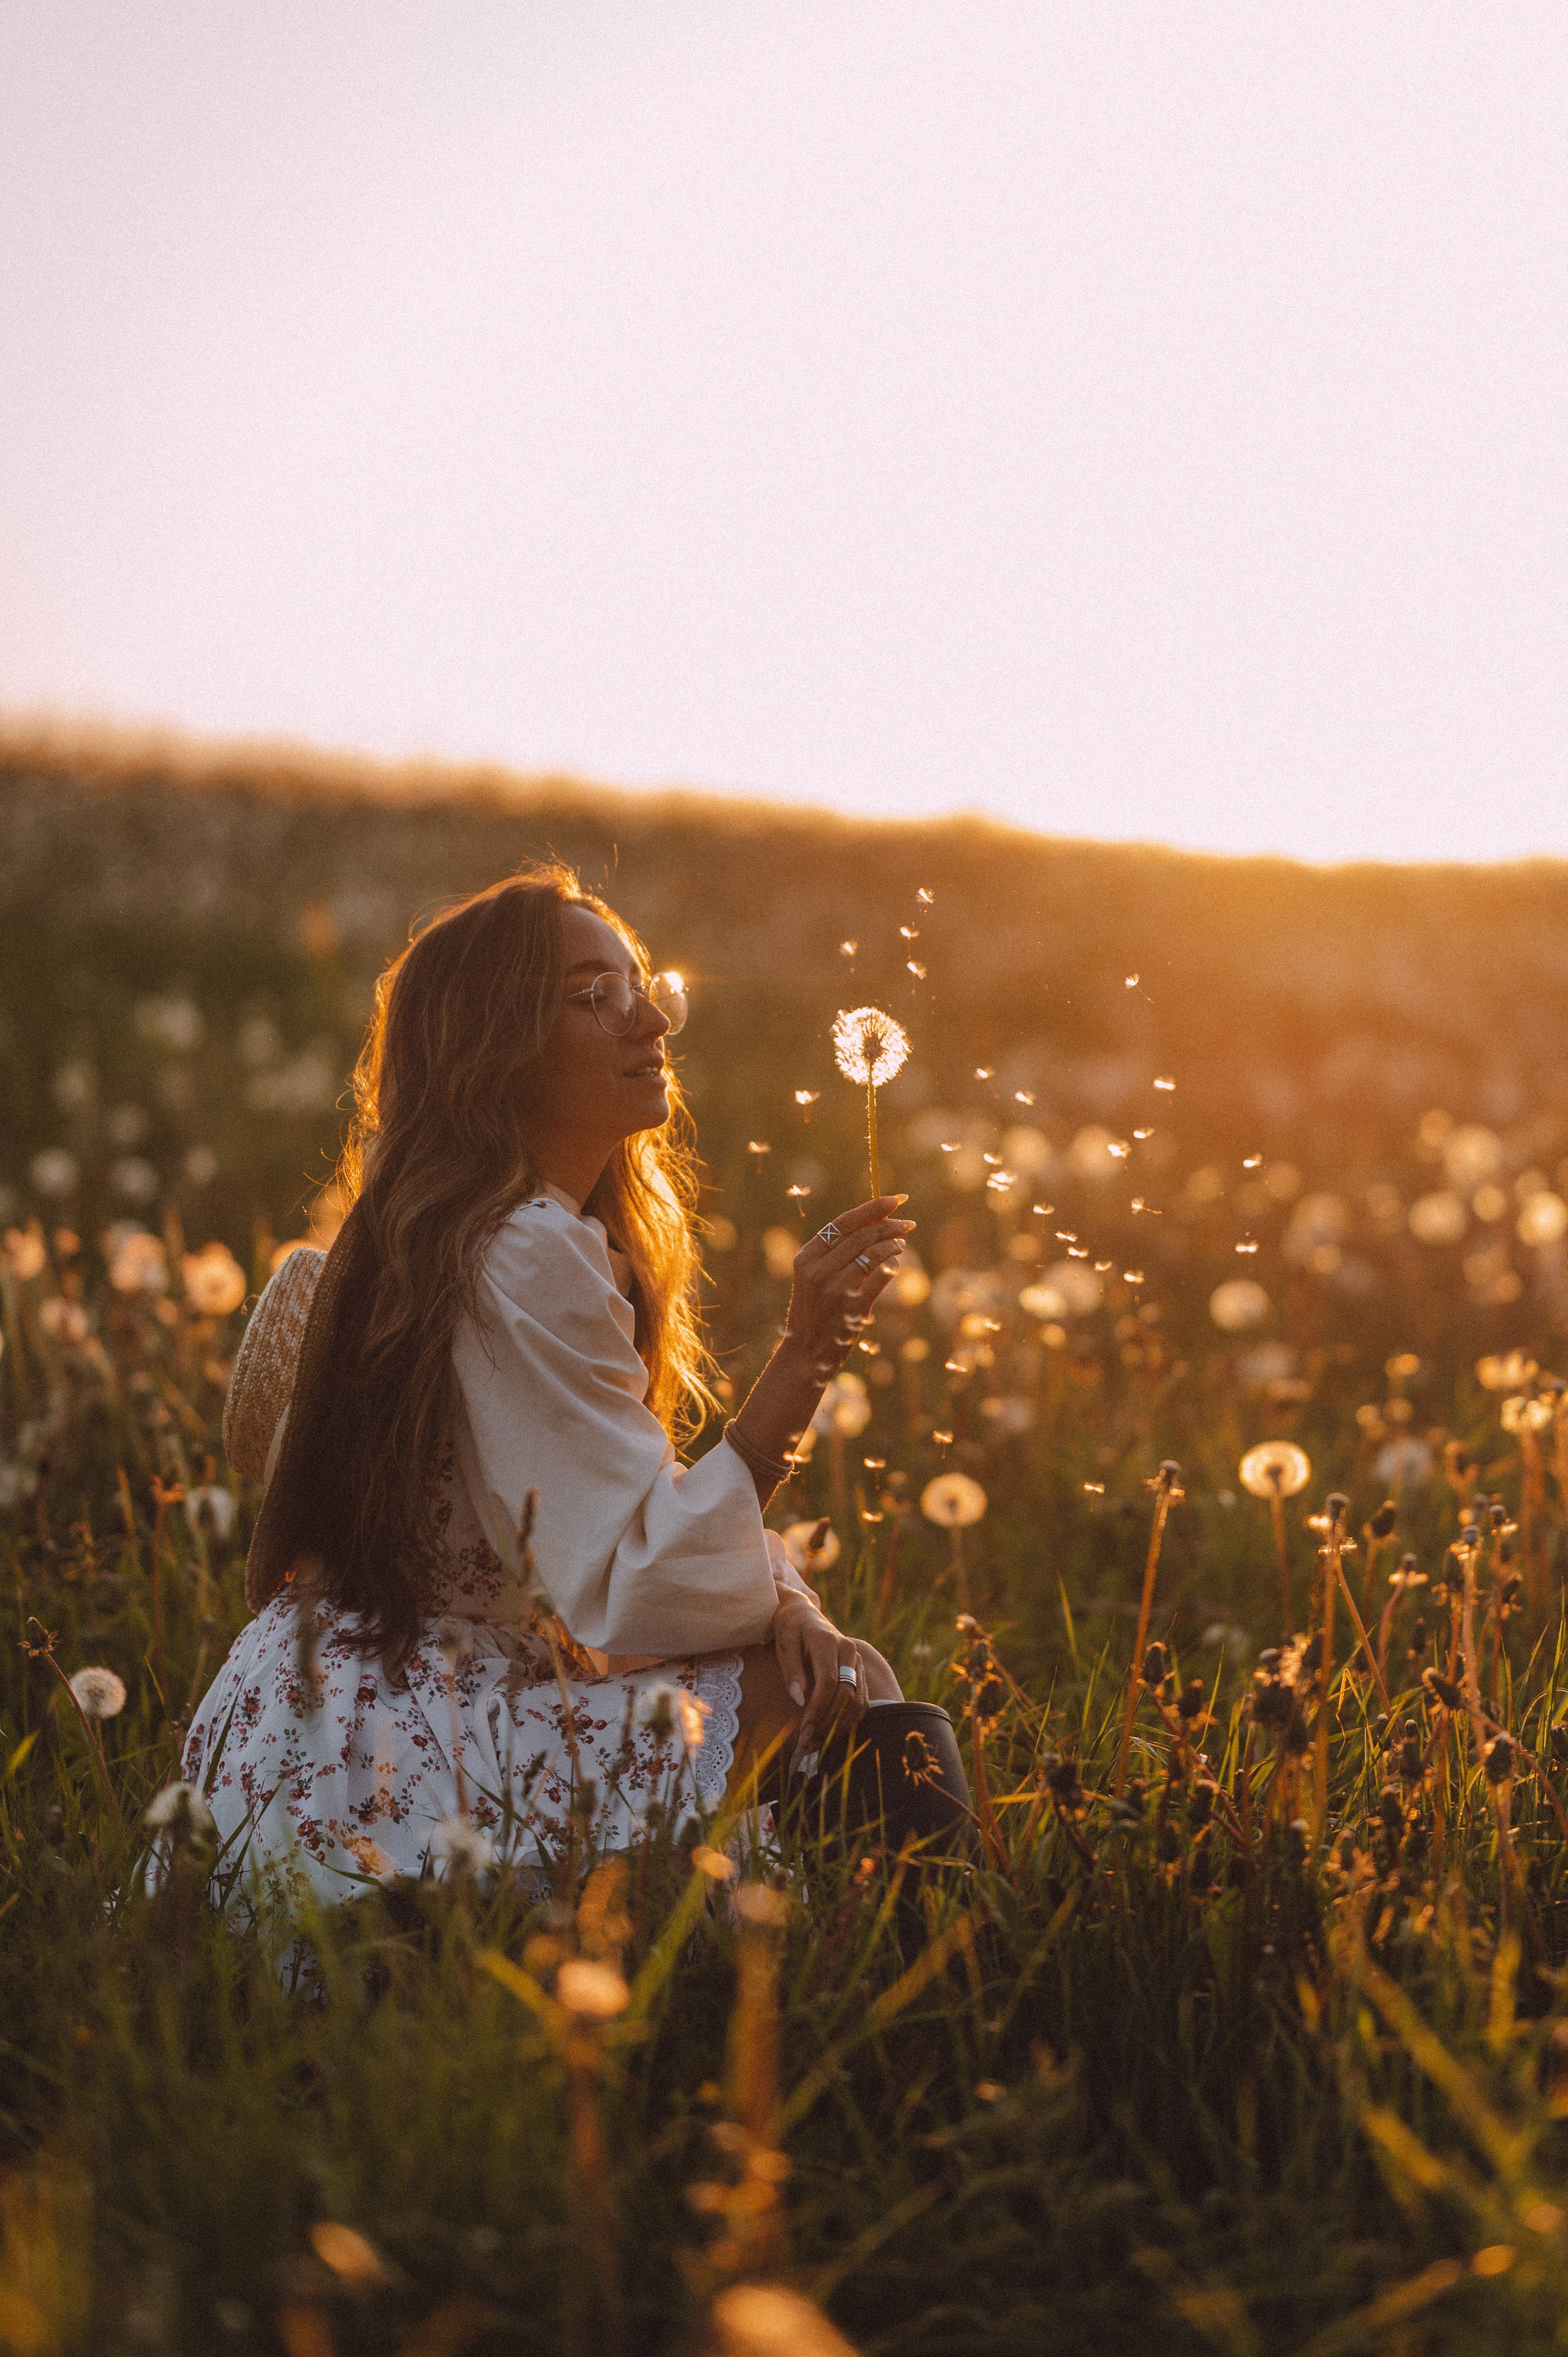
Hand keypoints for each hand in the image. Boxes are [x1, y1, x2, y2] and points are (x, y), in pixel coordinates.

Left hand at [771, 1592, 866, 1775]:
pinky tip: (829, 1734)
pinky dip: (848, 1721)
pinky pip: (861, 1701)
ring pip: (857, 1701)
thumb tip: (799, 1699)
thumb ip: (791, 1669)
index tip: (804, 1730)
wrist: (804, 1615)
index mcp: (827, 1640)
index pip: (828, 1681)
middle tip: (808, 1744)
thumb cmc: (789, 1629)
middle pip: (846, 1694)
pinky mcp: (860, 1671)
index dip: (817, 1708)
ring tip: (816, 1744)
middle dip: (828, 1723)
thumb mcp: (784, 1642)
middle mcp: (848, 1650)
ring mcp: (857, 1661)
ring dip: (839, 1727)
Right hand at [783, 1197, 914, 1379]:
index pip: (843, 1223)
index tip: (895, 1199)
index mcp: (806, 1258)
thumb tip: (875, 1222)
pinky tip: (896, 1263)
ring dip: (893, 1244)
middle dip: (889, 1225)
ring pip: (873, 1253)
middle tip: (907, 1223)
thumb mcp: (813, 1279)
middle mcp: (818, 1270)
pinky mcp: (853, 1306)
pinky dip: (892, 1266)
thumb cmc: (813, 1313)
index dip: (871, 1208)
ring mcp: (836, 1288)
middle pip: (861, 1235)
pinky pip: (881, 1276)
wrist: (805, 1354)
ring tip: (902, 1242)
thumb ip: (835, 1253)